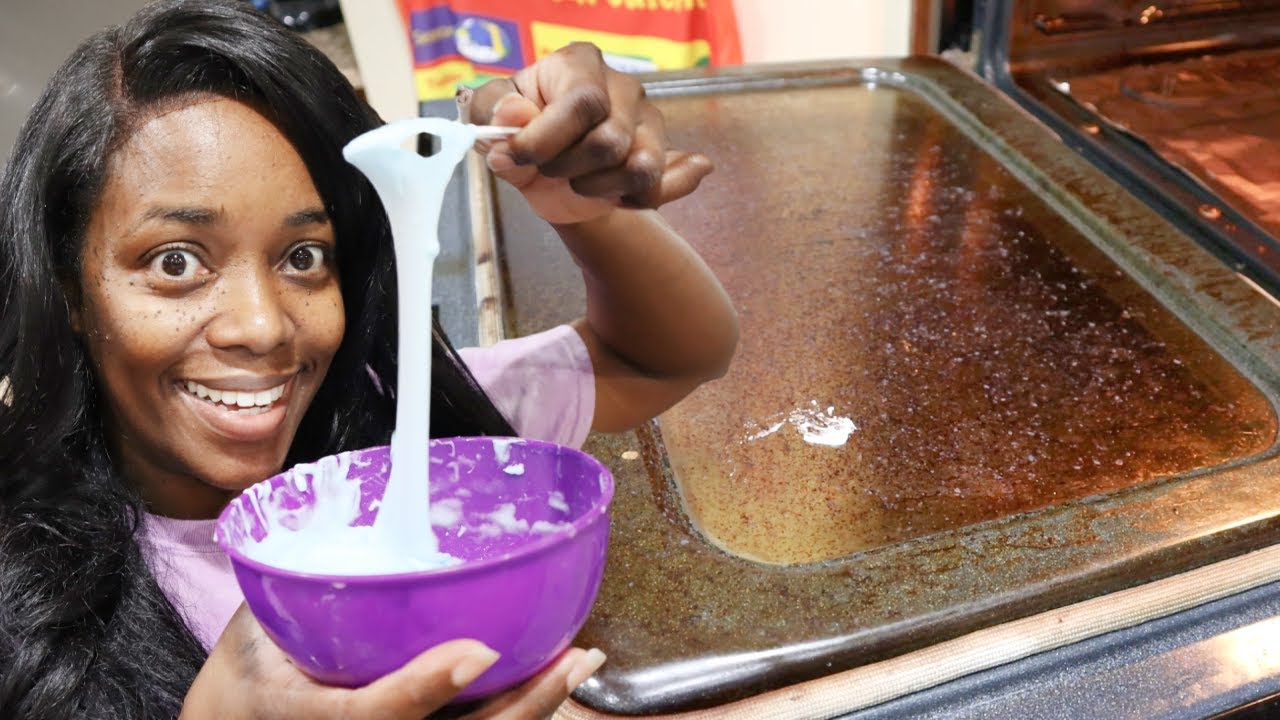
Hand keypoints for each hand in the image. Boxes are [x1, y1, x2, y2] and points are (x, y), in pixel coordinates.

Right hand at [181, 604, 605, 719]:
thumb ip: (303, 578)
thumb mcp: (260, 621)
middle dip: (520, 706)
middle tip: (570, 657)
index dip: (424, 688)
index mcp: (314, 714)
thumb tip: (346, 502)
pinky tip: (556, 674)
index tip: (476, 653)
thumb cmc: (255, 663)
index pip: (373, 714)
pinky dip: (521, 707)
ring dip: (536, 706)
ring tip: (579, 662)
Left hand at [459, 42, 712, 225]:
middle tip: (548, 169)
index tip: (516, 157)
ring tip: (578, 183)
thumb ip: (490, 110)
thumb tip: (512, 114)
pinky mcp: (662, 155)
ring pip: (640, 168)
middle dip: (568, 169)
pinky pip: (663, 185)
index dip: (546, 139)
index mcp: (579, 64)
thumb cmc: (522, 135)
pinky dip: (637, 200)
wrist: (550, 176)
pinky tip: (617, 198)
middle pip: (609, 141)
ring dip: (598, 189)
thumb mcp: (489, 119)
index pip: (582, 102)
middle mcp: (623, 87)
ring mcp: (648, 121)